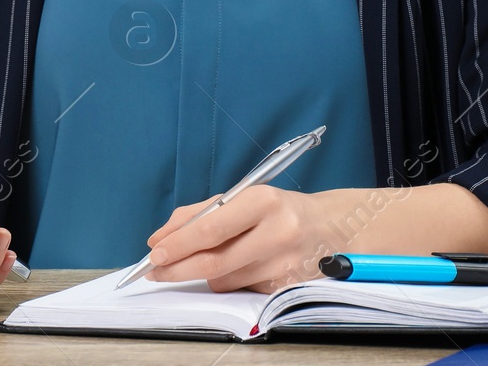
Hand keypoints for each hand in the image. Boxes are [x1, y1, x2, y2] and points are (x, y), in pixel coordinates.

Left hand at [144, 185, 325, 292]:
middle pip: (215, 262)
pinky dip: (228, 281)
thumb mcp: (246, 197)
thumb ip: (201, 213)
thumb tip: (161, 238)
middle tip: (156, 271)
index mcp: (264, 201)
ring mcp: (284, 265)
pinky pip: (241, 290)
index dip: (179, 243)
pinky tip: (238, 266)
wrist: (332, 228)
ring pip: (224, 280)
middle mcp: (278, 233)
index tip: (154, 252)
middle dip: (178, 268)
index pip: (211, 228)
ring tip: (201, 261)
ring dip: (203, 275)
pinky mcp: (285, 288)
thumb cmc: (280, 210)